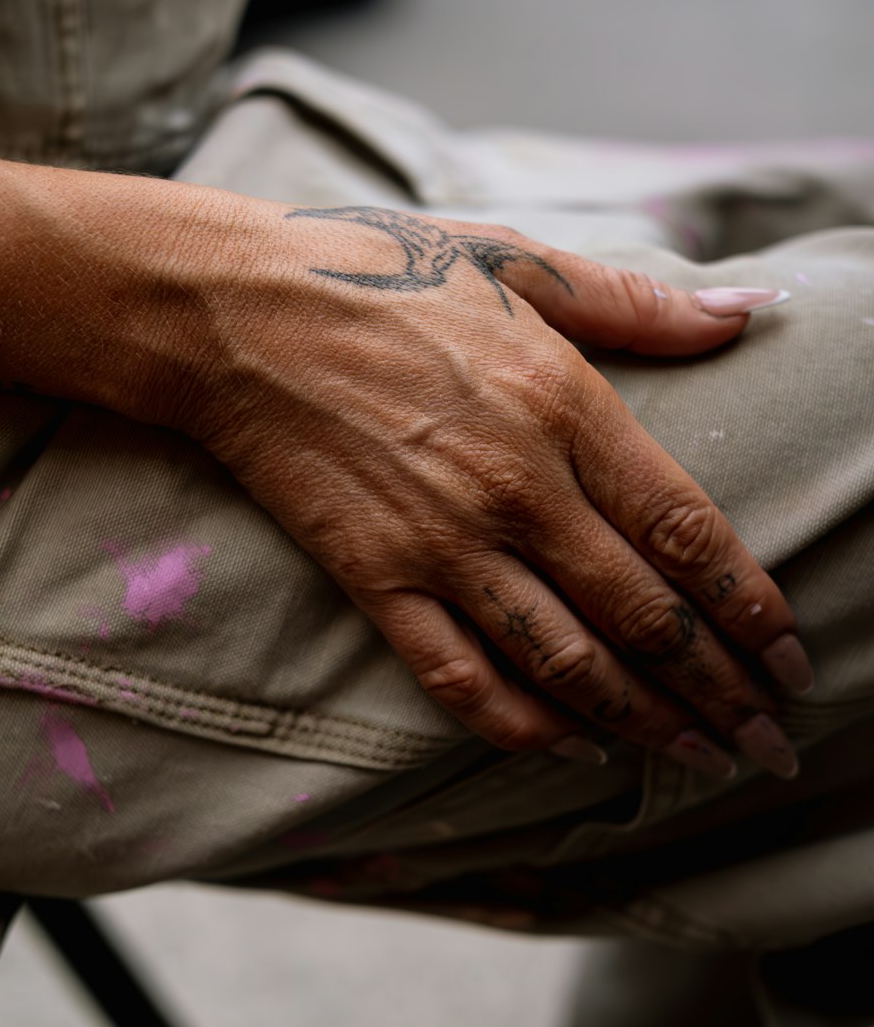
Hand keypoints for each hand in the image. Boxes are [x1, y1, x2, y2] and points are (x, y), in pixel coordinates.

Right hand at [163, 199, 807, 779]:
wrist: (234, 313)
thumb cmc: (378, 273)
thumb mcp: (517, 263)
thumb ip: (637, 302)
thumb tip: (749, 310)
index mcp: (564, 406)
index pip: (686, 532)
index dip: (750, 608)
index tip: (792, 658)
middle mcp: (515, 489)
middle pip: (643, 617)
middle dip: (718, 692)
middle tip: (767, 744)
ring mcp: (441, 543)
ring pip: (564, 662)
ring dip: (640, 723)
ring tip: (696, 762)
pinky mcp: (373, 578)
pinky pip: (458, 677)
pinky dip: (519, 726)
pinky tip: (568, 749)